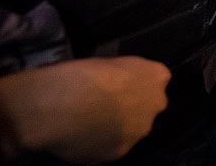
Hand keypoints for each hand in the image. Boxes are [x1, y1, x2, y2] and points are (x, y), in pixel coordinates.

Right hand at [0, 56, 169, 162]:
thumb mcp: (110, 62)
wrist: (58, 105)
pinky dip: (101, 144)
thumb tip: (123, 85)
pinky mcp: (121, 152)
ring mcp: (139, 131)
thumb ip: (127, 76)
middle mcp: (156, 105)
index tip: (120, 85)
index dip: (137, 83)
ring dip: (118, 127)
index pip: (156, 79)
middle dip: (132, 107)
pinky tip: (81, 136)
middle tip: (104, 106)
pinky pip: (113, 147)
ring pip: (132, 130)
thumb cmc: (82, 74)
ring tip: (89, 123)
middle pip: (148, 107)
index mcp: (157, 76)